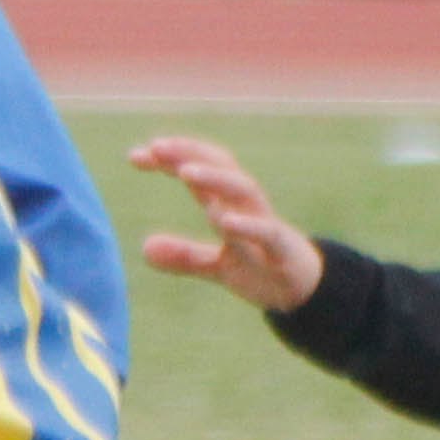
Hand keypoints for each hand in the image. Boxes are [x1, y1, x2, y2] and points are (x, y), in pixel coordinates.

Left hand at [129, 136, 326, 313]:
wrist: (304, 292)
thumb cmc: (261, 269)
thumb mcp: (216, 266)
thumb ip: (183, 257)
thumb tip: (145, 249)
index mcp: (227, 206)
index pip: (198, 172)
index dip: (169, 160)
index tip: (134, 155)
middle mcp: (246, 207)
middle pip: (221, 168)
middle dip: (190, 154)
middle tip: (157, 147)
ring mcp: (265, 224)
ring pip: (244, 190)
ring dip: (215, 178)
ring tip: (184, 172)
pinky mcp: (282, 249)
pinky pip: (267, 232)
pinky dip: (247, 225)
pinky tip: (224, 220)